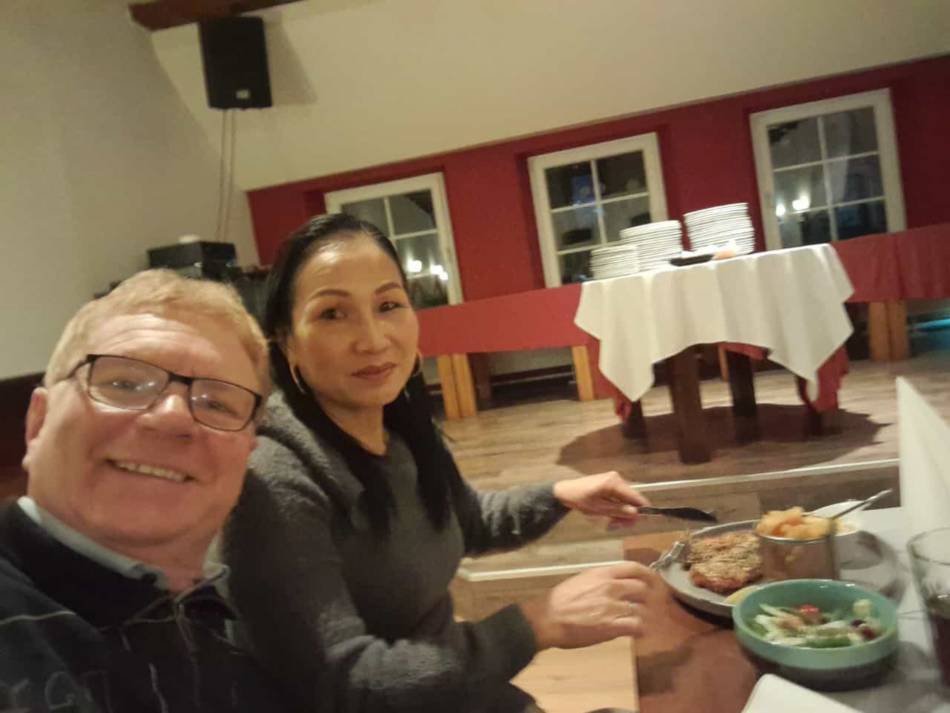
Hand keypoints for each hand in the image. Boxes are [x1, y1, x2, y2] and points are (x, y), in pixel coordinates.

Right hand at [520, 562, 653, 649]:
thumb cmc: (561, 599)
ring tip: (646, 621)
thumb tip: (615, 585)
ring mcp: (613, 607)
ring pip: (642, 609)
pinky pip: (636, 627)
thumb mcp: (582, 580)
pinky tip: (639, 633)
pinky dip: (641, 630)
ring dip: (646, 616)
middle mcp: (611, 587)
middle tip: (653, 604)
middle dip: (651, 597)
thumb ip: (601, 581)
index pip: (634, 568)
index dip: (648, 574)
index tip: (653, 581)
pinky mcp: (612, 626)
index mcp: (602, 573)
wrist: (548, 618)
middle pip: (643, 588)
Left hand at [553, 471, 649, 528]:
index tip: (638, 523)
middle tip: (617, 526)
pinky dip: (617, 507)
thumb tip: (637, 514)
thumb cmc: (580, 500)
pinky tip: (609, 514)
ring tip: (611, 523)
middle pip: (632, 499)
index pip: (636, 497)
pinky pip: (619, 496)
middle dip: (627, 514)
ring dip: (621, 512)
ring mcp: (613, 479)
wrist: (565, 491)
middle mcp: (617, 478)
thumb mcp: (599, 509)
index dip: (641, 510)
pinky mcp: (610, 483)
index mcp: (614, 483)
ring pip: (626, 499)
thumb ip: (619, 511)